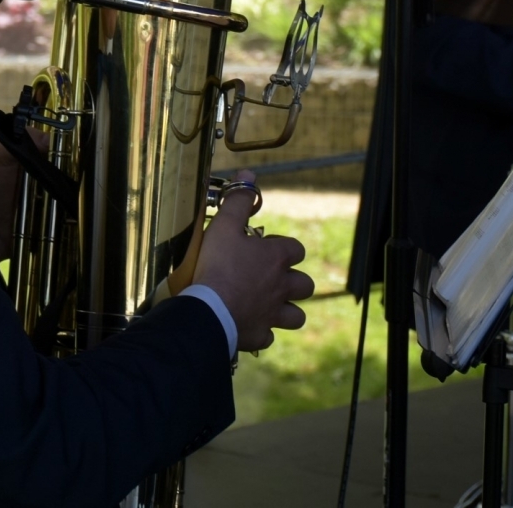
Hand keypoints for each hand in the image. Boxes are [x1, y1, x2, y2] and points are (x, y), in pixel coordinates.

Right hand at [191, 171, 314, 352]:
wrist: (208, 310)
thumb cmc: (218, 265)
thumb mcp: (224, 225)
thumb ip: (238, 201)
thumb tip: (249, 176)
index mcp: (276, 258)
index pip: (297, 249)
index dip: (285, 248)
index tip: (266, 248)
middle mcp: (282, 287)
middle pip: (305, 285)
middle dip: (294, 282)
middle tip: (272, 278)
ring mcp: (273, 314)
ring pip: (296, 316)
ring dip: (287, 310)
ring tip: (269, 305)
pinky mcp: (260, 336)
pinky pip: (269, 336)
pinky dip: (262, 331)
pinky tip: (249, 324)